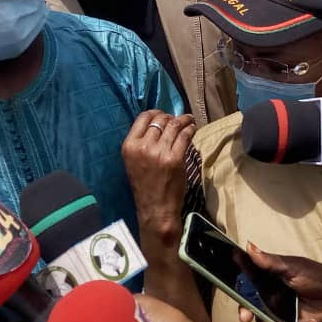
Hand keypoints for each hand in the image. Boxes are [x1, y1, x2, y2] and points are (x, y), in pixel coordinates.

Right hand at [122, 111, 195, 243]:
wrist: (155, 208)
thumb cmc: (145, 186)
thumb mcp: (134, 161)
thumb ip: (142, 143)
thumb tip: (158, 123)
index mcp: (129, 146)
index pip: (143, 117)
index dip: (156, 113)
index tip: (163, 115)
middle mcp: (142, 146)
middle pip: (160, 120)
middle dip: (171, 117)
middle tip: (178, 120)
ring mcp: (159, 152)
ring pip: (174, 125)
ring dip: (184, 120)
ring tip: (189, 120)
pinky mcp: (175, 158)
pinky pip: (185, 136)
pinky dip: (190, 129)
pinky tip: (192, 128)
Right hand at [237, 243, 321, 321]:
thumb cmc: (315, 275)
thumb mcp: (291, 266)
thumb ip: (269, 261)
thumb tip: (248, 246)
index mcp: (268, 280)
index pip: (247, 284)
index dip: (237, 288)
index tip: (230, 291)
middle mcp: (270, 296)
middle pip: (250, 306)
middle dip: (245, 313)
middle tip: (245, 317)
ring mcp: (279, 312)